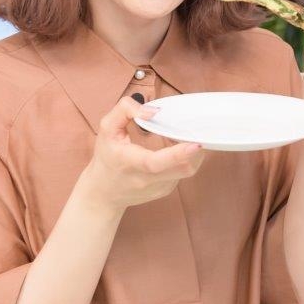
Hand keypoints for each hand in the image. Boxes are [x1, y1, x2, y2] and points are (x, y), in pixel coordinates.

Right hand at [78, 95, 205, 212]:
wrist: (103, 193)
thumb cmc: (106, 157)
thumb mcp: (107, 129)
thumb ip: (125, 111)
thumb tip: (154, 111)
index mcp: (131, 163)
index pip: (156, 163)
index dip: (178, 154)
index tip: (195, 144)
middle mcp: (146, 180)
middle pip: (181, 169)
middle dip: (197, 150)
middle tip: (200, 132)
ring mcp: (158, 188)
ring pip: (187, 171)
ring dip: (194, 154)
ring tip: (189, 137)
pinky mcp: (166, 190)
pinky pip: (183, 173)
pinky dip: (187, 159)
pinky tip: (180, 150)